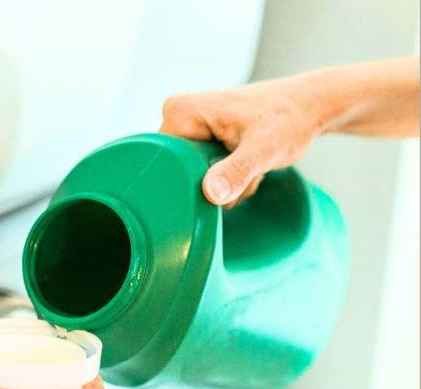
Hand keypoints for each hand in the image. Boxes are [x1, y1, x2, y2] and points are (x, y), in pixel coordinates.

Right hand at [160, 57, 418, 208]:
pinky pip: (204, 170)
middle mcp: (177, 115)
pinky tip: (248, 165)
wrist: (313, 104)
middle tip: (243, 171)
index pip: (164, 161)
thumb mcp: (264, 149)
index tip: (223, 178)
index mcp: (180, 111)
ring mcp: (190, 126)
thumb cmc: (291, 119)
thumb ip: (235, 172)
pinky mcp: (203, 135)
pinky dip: (228, 177)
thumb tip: (210, 195)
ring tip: (249, 167)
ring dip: (223, 183)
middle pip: (177, 171)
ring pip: (193, 175)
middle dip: (210, 183)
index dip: (191, 180)